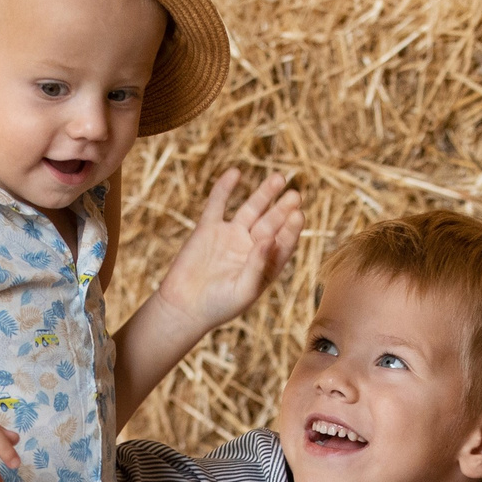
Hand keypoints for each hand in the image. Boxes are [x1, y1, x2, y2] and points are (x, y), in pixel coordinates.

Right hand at [152, 169, 303, 334]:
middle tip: (295, 195)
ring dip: (264, 193)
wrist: (183, 307)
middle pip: (271, 222)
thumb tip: (269, 239)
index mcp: (265, 264)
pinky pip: (218, 204)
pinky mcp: (208, 228)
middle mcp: (251, 247)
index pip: (284, 243)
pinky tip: (236, 174)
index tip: (298, 216)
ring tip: (279, 178)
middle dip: (282, 209)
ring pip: (251, 209)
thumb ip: (257, 266)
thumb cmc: (218, 306)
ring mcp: (230, 235)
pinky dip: (225, 189)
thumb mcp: (243, 291)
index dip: (291, 229)